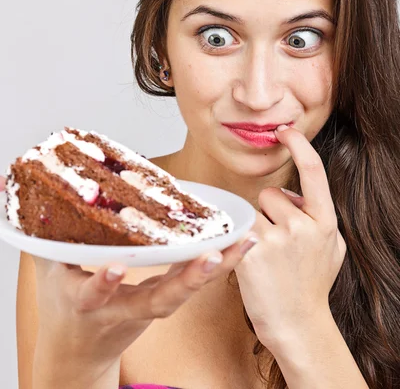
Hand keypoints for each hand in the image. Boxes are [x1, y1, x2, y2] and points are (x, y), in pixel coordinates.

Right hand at [0, 176, 257, 370]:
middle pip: (159, 299)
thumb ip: (36, 230)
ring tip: (241, 244)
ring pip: (186, 294)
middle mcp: (124, 309)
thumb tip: (3, 187)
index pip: (95, 294)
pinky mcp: (165, 302)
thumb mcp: (46, 271)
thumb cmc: (64, 305)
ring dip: (216, 272)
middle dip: (185, 282)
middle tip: (210, 258)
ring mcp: (148, 308)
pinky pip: (194, 285)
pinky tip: (240, 244)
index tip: (113, 268)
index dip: (103, 283)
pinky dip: (218, 267)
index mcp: (88, 303)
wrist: (80, 351)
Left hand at [234, 125, 346, 352]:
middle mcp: (303, 226)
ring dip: (253, 225)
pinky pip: (238, 227)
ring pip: (251, 209)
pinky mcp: (251, 252)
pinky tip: (249, 259)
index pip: (313, 171)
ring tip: (264, 255)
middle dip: (269, 211)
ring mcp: (277, 239)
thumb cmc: (311, 285)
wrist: (298, 325)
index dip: (298, 145)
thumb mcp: (331, 248)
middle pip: (271, 194)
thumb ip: (317, 217)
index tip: (284, 131)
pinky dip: (238, 238)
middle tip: (275, 242)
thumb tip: (297, 195)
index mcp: (325, 221)